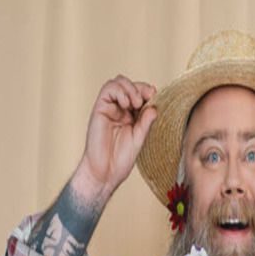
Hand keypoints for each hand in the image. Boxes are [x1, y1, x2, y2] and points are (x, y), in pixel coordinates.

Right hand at [78, 75, 157, 199]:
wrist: (105, 172)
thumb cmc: (120, 160)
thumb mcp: (139, 139)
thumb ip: (145, 123)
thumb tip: (154, 107)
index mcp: (131, 117)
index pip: (140, 95)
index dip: (148, 92)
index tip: (155, 96)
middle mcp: (119, 110)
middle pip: (129, 85)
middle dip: (140, 87)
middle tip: (148, 96)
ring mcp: (109, 108)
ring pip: (118, 83)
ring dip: (130, 88)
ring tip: (136, 103)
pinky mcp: (99, 109)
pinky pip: (108, 89)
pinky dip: (119, 91)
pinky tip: (126, 103)